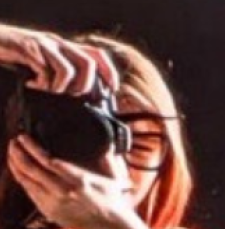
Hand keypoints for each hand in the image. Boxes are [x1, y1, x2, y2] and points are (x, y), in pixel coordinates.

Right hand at [0, 26, 116, 94]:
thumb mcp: (45, 61)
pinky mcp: (28, 48)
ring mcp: (44, 44)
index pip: (97, 54)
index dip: (110, 72)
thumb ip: (61, 72)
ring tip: (50, 91)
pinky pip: (44, 69)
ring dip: (63, 87)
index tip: (112, 90)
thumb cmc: (19, 54)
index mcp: (65, 47)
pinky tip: (32, 84)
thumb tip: (78, 95)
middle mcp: (58, 43)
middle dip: (85, 86)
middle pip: (89, 63)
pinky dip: (42, 83)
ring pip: (68, 69)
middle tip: (71, 96)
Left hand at [7, 135, 134, 228]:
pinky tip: (18, 170)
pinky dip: (21, 179)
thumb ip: (109, 160)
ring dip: (15, 165)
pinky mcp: (49, 210)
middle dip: (18, 153)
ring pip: (26, 181)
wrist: (109, 227)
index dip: (32, 148)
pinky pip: (29, 192)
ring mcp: (54, 202)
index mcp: (79, 180)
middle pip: (32, 169)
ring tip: (12, 153)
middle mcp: (64, 191)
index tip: (23, 137)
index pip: (49, 161)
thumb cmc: (112, 201)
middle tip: (13, 142)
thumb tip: (109, 144)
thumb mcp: (114, 179)